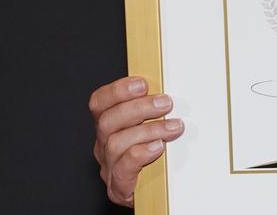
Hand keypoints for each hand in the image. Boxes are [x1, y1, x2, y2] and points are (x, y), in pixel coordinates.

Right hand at [89, 76, 183, 206]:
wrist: (156, 193)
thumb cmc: (157, 156)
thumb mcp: (154, 126)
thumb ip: (156, 109)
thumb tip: (176, 89)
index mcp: (109, 127)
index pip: (99, 103)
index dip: (117, 91)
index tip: (142, 84)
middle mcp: (104, 145)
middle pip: (107, 121)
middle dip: (139, 108)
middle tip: (166, 103)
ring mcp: (109, 167)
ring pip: (116, 143)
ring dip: (148, 130)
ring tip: (174, 127)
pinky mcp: (119, 187)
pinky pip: (123, 169)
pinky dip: (141, 155)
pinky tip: (158, 147)